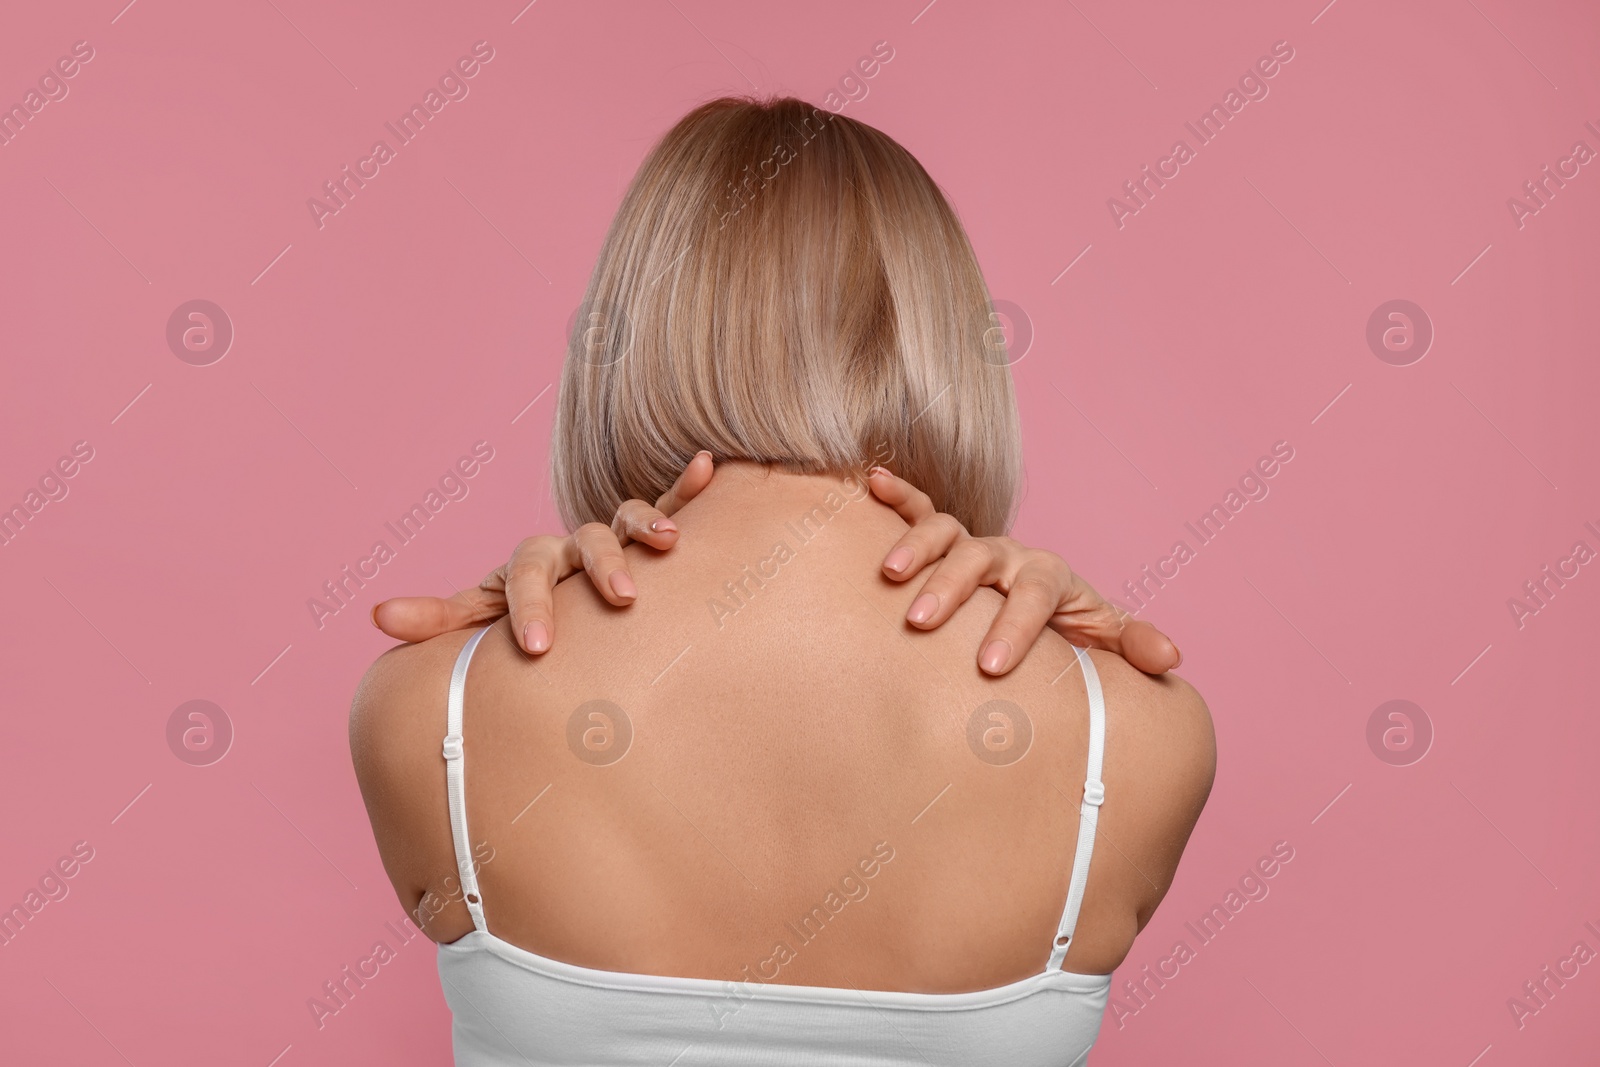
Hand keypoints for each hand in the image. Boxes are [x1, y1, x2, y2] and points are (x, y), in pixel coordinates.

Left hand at [372, 452, 715, 652]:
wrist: (562, 595)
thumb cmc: (523, 612)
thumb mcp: (481, 615)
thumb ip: (439, 617)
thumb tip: (376, 616)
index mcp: (532, 564)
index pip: (526, 573)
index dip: (531, 605)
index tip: (537, 648)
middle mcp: (573, 544)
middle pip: (583, 541)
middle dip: (601, 566)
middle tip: (620, 598)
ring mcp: (614, 537)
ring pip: (627, 519)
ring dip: (648, 522)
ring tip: (668, 544)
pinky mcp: (651, 535)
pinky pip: (672, 502)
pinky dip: (688, 485)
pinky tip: (709, 467)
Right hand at [866, 467, 1180, 676]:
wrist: (1041, 607)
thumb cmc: (1067, 630)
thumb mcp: (1104, 637)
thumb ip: (1132, 643)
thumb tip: (1171, 656)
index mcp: (1048, 578)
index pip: (1035, 594)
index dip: (1015, 626)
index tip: (993, 666)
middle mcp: (1008, 555)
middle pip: (981, 559)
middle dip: (951, 589)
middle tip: (921, 623)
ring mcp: (972, 545)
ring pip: (944, 533)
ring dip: (915, 548)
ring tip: (889, 576)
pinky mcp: (942, 541)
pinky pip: (918, 509)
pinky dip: (897, 494)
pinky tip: (872, 482)